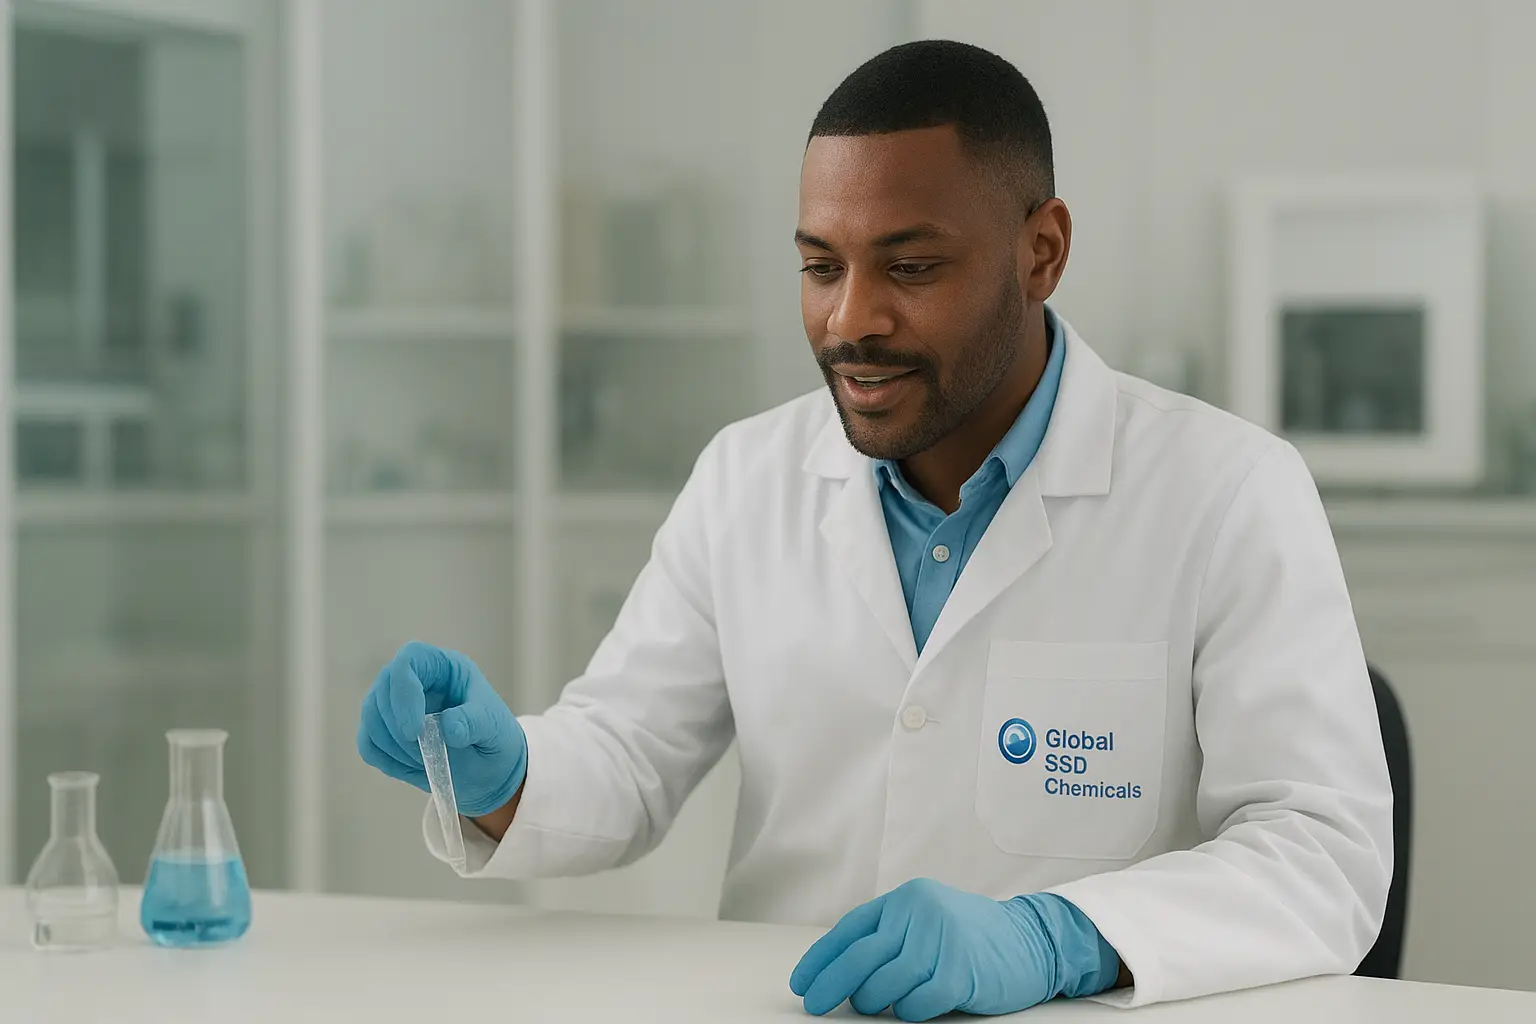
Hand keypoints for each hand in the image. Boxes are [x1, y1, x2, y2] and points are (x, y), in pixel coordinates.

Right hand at [356, 641, 527, 817]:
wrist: (489, 767)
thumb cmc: (494, 737)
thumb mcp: (494, 727)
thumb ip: (475, 722)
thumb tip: (450, 728)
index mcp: (443, 667)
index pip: (409, 659)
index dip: (403, 691)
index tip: (414, 730)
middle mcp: (415, 680)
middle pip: (382, 690)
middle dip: (398, 728)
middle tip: (425, 753)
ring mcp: (395, 705)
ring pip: (370, 717)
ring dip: (393, 746)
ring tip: (426, 761)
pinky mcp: (385, 732)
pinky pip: (368, 744)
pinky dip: (386, 760)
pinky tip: (413, 767)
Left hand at [789, 879, 1117, 1020]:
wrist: (1033, 941)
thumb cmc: (974, 937)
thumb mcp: (927, 922)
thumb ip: (891, 938)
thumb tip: (839, 972)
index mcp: (907, 899)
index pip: (851, 929)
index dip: (821, 957)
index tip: (801, 981)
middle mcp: (921, 912)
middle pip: (861, 955)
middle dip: (831, 983)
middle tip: (814, 1004)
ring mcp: (943, 939)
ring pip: (886, 981)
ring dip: (871, 1000)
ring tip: (871, 1006)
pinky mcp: (962, 970)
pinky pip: (919, 1000)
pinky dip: (907, 1011)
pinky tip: (907, 1010)